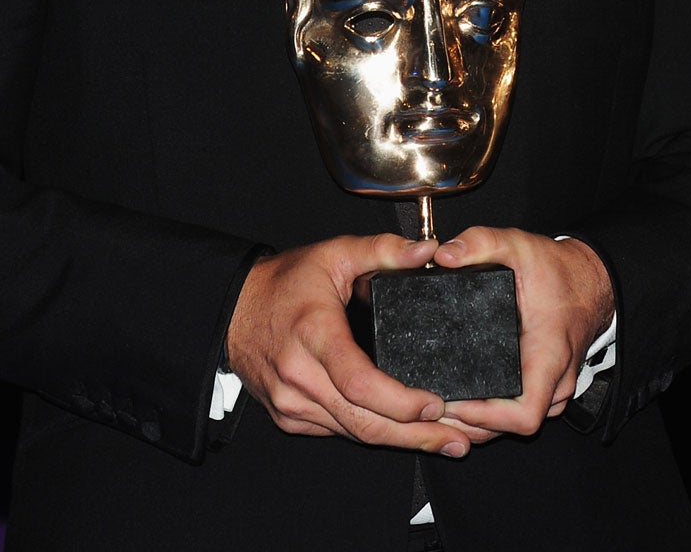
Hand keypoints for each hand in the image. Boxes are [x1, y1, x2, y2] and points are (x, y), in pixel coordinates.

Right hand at [226, 235, 471, 454]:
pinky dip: (371, 434)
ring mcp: (291, 402)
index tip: (434, 404)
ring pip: (352, 433)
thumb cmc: (285, 282)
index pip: (359, 382)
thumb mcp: (335, 253)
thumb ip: (384, 250)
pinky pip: (337, 431)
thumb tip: (429, 250)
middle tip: (458, 440)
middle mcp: (300, 376)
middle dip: (414, 435)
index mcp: (315, 334)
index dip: (399, 401)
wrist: (232, 308)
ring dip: (399, 441)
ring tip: (444, 441)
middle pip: (362, 421)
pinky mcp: (290, 416)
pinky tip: (403, 434)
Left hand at [432, 228, 612, 441]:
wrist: (591, 279)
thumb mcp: (520, 245)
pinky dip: (489, 417)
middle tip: (429, 406)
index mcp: (549, 355)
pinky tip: (460, 403)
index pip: (525, 414)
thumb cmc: (559, 270)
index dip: (486, 419)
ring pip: (512, 426)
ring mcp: (554, 389)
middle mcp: (555, 381)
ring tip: (437, 408)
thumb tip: (446, 255)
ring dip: (477, 424)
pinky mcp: (546, 388)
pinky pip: (517, 415)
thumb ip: (482, 243)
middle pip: (509, 428)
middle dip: (468, 424)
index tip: (454, 403)